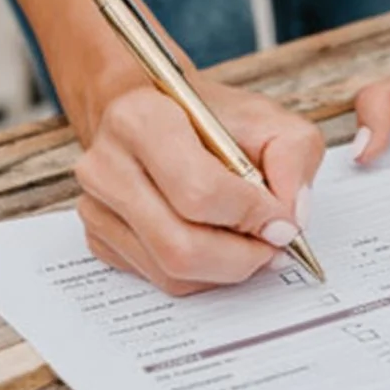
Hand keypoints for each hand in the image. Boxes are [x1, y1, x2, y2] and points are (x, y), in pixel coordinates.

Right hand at [71, 70, 324, 294]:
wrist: (156, 110)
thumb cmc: (209, 116)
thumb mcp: (267, 116)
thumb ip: (293, 156)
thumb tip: (291, 216)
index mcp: (141, 120)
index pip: (199, 192)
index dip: (252, 216)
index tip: (283, 221)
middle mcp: (107, 165)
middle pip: (180, 245)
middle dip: (242, 256)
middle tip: (273, 246)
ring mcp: (96, 206)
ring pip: (171, 271)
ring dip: (225, 268)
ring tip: (251, 244)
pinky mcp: (98, 237)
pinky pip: (159, 278)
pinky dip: (201, 273)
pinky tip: (218, 243)